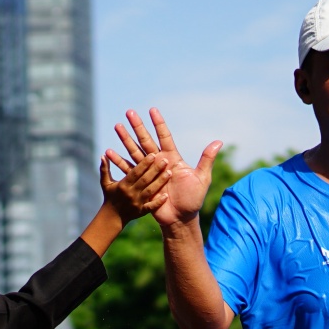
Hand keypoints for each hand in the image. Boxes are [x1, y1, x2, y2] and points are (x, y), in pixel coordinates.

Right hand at [99, 151, 170, 222]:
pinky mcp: (141, 212)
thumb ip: (104, 169)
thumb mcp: (105, 183)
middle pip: (145, 180)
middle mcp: (130, 193)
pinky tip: (166, 195)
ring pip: (150, 191)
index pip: (135, 172)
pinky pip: (151, 207)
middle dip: (155, 170)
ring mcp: (137, 203)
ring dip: (160, 182)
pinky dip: (158, 202)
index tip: (153, 155)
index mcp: (123, 185)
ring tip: (170, 172)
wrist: (112, 217)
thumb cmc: (110, 196)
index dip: (144, 164)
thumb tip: (102, 155)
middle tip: (165, 160)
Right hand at [114, 109, 220, 229]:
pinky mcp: (140, 183)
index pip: (164, 136)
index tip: (152, 110)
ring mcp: (148, 172)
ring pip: (134, 151)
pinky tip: (108, 152)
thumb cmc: (193, 199)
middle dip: (138, 126)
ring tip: (117, 126)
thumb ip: (207, 159)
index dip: (158, 123)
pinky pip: (128, 170)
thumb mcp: (202, 178)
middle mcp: (159, 162)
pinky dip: (118, 161)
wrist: (180, 218)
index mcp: (172, 158)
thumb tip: (219, 142)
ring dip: (125, 139)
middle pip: (146, 140)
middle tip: (129, 112)